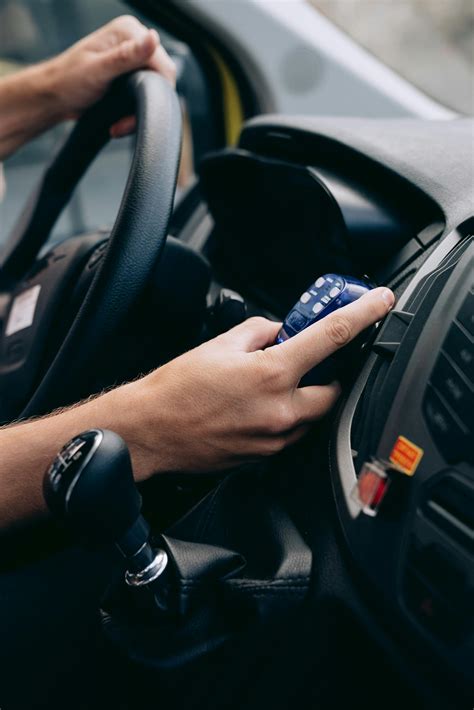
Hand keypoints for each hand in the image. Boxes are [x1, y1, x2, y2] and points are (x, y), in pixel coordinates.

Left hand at [46, 15, 176, 136]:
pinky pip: (146, 96)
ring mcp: (133, 58)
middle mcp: (134, 41)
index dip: (156, 92)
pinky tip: (120, 120)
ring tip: (120, 124)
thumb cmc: (68, 82)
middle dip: (146, 105)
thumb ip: (126, 56)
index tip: (137, 112)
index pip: (162, 64)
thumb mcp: (98, 70)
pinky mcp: (131, 74)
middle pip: (162, 80)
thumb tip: (153, 38)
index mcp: (128, 31)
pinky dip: (135, 113)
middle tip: (124, 124)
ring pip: (156, 91)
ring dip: (139, 113)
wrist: (54, 97)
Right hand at [129, 287, 394, 478]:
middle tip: (307, 363)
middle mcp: (280, 409)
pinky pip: (292, 433)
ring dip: (305, 396)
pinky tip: (258, 406)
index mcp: (271, 373)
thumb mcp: (221, 343)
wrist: (149, 430)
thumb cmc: (176, 388)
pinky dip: (287, 415)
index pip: (332, 337)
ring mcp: (275, 438)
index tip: (380, 303)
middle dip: (329, 374)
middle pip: (334, 389)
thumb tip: (282, 332)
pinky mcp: (265, 456)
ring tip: (271, 386)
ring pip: (313, 415)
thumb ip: (262, 333)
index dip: (363, 315)